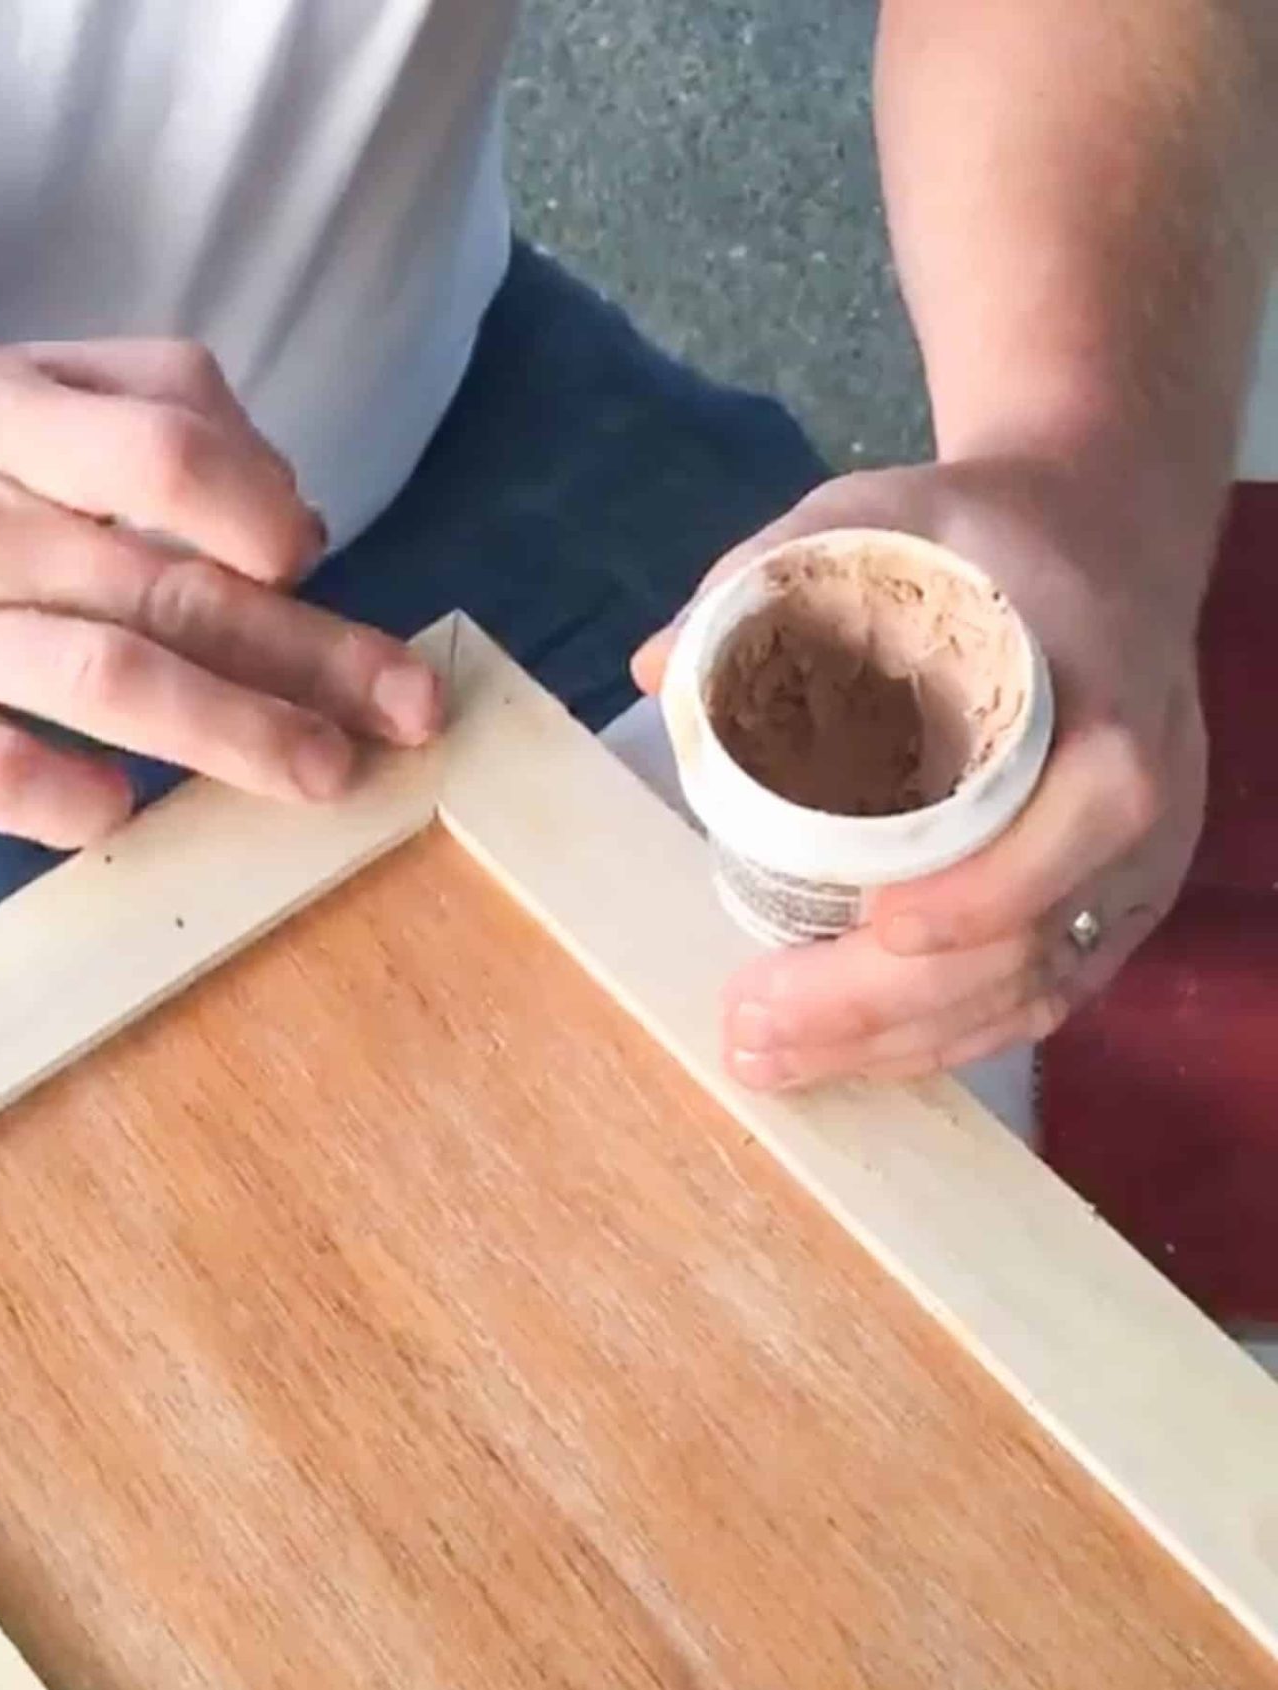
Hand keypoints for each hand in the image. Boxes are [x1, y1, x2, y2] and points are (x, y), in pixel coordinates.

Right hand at [0, 342, 440, 846]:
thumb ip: (145, 412)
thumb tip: (292, 517)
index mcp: (7, 420)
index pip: (166, 449)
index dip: (260, 508)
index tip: (312, 563)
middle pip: (169, 588)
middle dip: (308, 658)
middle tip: (407, 714)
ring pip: (100, 679)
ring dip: (228, 734)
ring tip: (323, 776)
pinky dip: (62, 796)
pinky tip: (122, 815)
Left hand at [631, 457, 1209, 1088]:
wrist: (1100, 550)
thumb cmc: (984, 542)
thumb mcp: (881, 519)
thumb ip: (773, 576)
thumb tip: (659, 668)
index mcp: (1108, 699)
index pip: (1087, 810)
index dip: (990, 885)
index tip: (882, 923)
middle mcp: (1144, 805)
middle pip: (1029, 937)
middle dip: (885, 999)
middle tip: (754, 1021)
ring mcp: (1131, 875)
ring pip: (1026, 992)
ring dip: (893, 1042)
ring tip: (767, 1056)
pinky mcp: (1108, 917)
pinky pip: (1032, 1003)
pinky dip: (937, 1041)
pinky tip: (844, 1056)